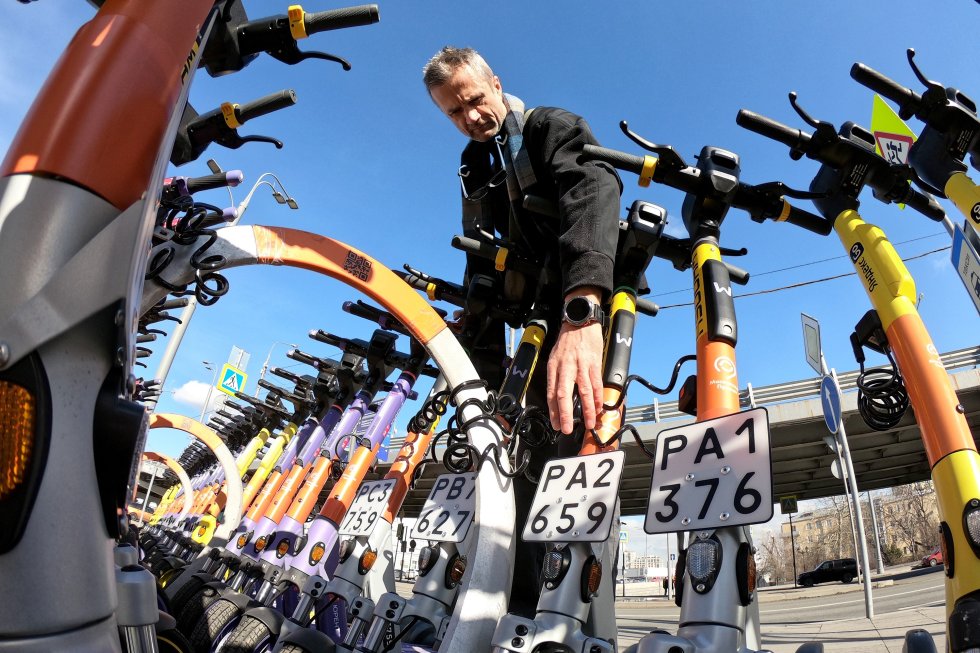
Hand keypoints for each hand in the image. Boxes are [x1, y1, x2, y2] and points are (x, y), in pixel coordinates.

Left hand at [547, 320, 603, 434]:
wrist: (580, 322)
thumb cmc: (568, 341)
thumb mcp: (555, 357)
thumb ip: (557, 376)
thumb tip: (558, 397)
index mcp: (554, 367)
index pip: (551, 393)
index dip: (553, 411)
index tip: (556, 424)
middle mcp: (566, 367)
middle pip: (564, 394)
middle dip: (565, 415)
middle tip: (567, 429)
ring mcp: (581, 366)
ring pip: (584, 392)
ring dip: (587, 410)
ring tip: (589, 423)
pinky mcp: (594, 363)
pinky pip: (597, 384)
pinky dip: (598, 398)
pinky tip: (598, 408)